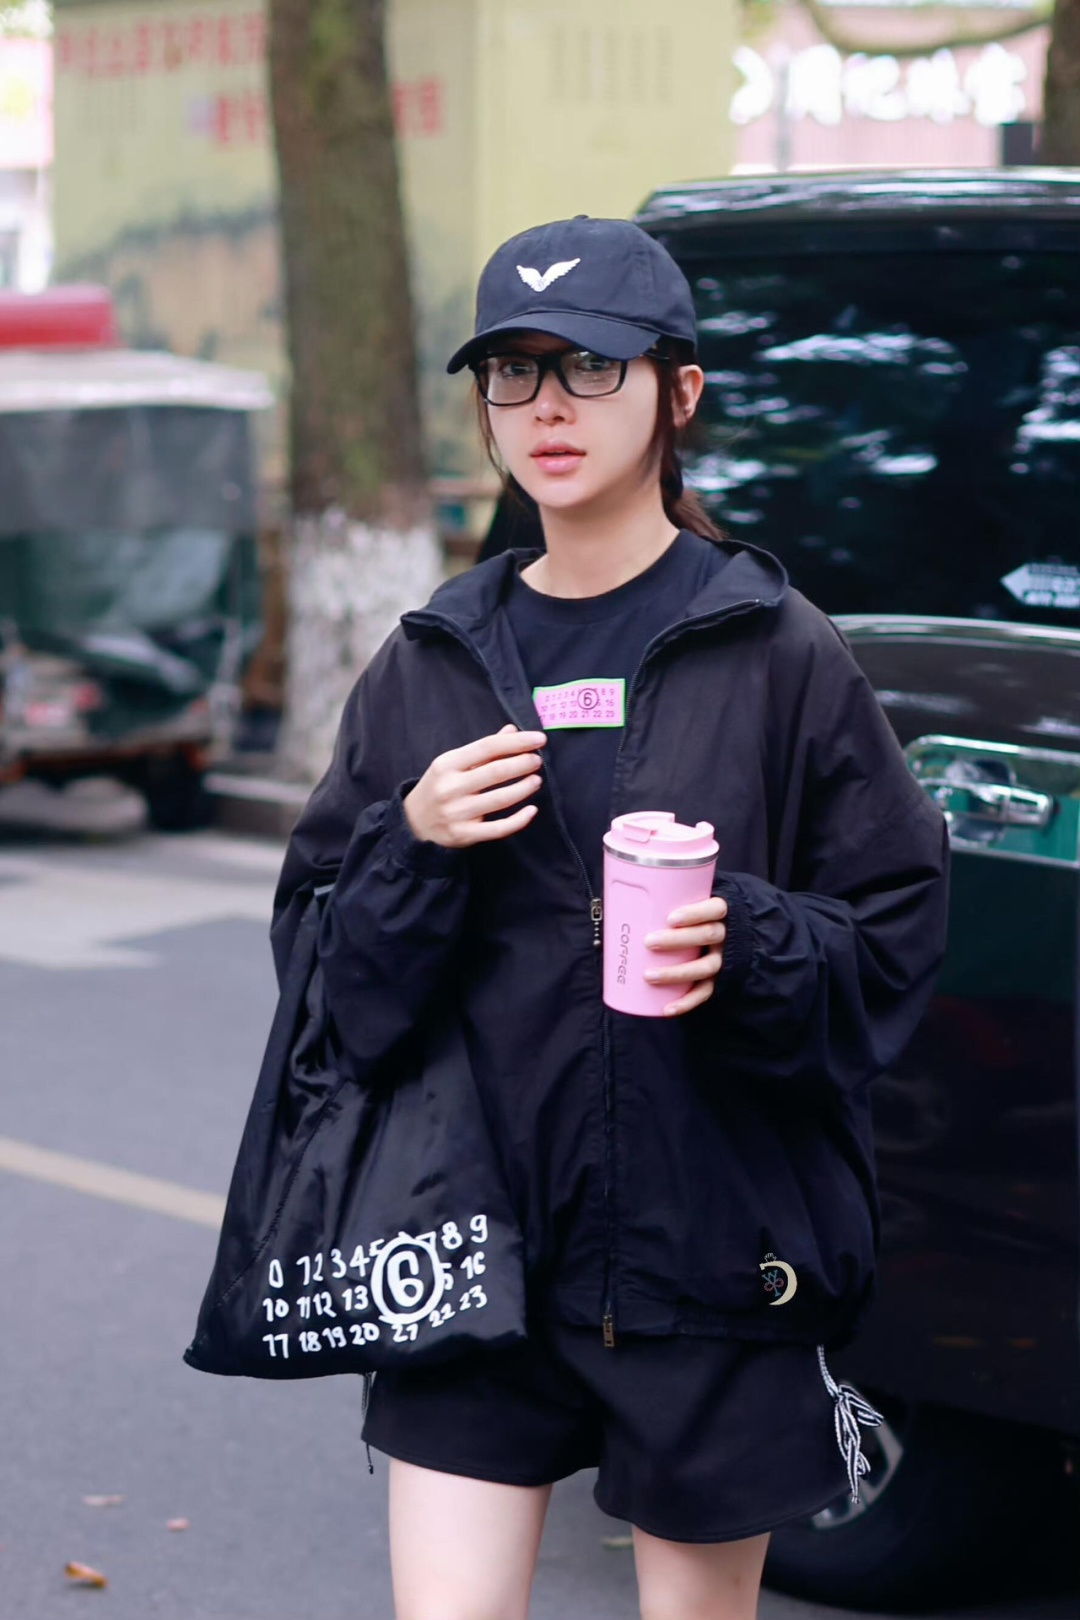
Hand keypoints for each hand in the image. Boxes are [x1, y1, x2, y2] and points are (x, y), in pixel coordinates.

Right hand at [404, 725, 546, 848]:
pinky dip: (518, 820)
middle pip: (495, 772)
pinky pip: (498, 829)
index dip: (516, 742)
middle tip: (538, 761)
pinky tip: (531, 810)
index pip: (487, 747)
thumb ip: (484, 750)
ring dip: (523, 788)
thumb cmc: (440, 787)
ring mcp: (456, 813)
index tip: (539, 739)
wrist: (414, 822)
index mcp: (447, 764)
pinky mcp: (463, 835)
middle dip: (522, 764)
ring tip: (536, 780)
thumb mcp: (453, 764)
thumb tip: (513, 730)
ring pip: (499, 799)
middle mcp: (450, 787)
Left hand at [643, 896, 727, 1017]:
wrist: (723, 935)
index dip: (695, 913)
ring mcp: (722, 959)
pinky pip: (705, 992)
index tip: (670, 918)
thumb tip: (620, 898)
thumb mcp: (688, 903)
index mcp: (719, 913)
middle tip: (648, 942)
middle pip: (707, 936)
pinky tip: (667, 1009)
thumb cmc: (693, 916)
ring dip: (677, 973)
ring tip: (649, 975)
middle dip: (678, 940)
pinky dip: (686, 1002)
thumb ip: (666, 901)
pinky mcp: (718, 979)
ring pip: (705, 967)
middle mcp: (725, 935)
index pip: (715, 909)